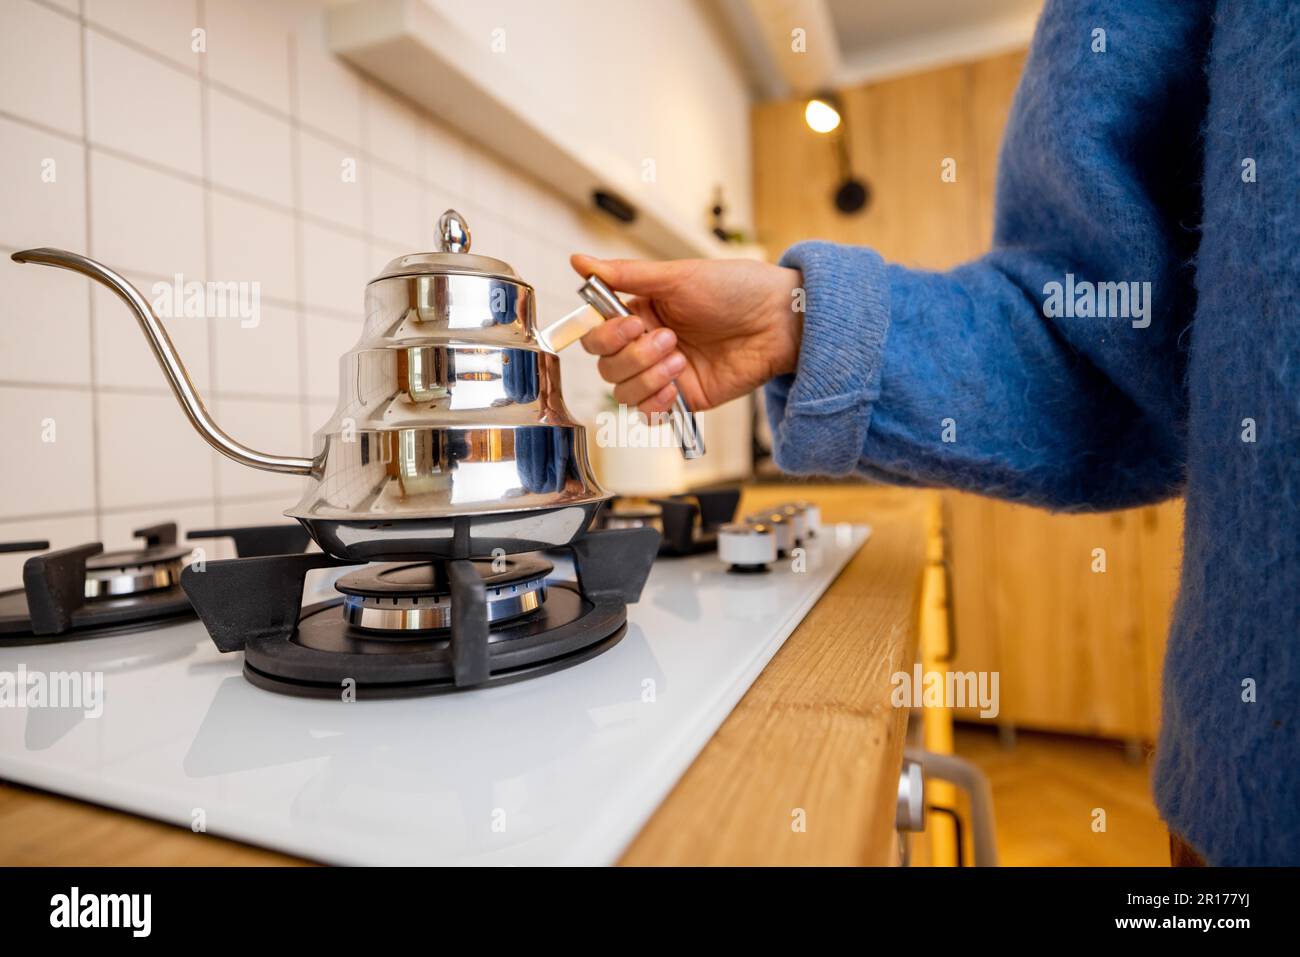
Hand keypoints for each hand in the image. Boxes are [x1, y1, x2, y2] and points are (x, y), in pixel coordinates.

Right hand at [570, 254, 803, 413]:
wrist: (779, 321)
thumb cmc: (736, 289)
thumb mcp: (678, 276)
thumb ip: (626, 275)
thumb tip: (578, 261)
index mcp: (641, 312)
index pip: (597, 333)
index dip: (607, 334)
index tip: (634, 322)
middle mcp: (647, 344)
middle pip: (606, 366)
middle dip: (634, 355)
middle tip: (670, 338)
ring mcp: (664, 373)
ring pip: (623, 391)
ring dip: (647, 377)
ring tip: (681, 358)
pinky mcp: (684, 398)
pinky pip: (648, 413)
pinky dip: (653, 404)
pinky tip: (673, 388)